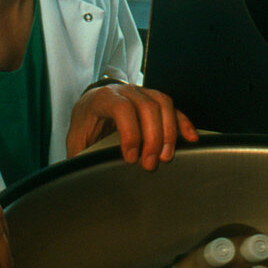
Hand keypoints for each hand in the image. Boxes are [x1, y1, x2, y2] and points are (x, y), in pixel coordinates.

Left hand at [66, 84, 198, 168]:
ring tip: (166, 156)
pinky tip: (190, 138)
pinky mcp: (154, 101)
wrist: (90, 107)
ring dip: (169, 132)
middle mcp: (125, 91)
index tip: (131, 158)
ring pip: (163, 104)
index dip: (130, 133)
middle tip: (150, 163)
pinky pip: (173, 108)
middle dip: (152, 138)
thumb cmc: (84, 125)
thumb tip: (86, 176)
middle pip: (147, 107)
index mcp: (103, 98)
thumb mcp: (76, 140)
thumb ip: (82, 155)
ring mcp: (142, 93)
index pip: (122, 109)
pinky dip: (183, 123)